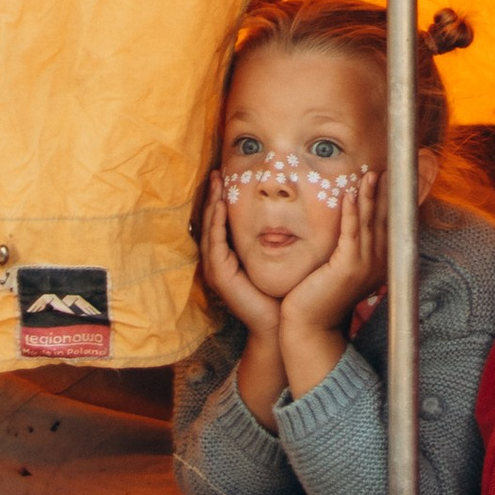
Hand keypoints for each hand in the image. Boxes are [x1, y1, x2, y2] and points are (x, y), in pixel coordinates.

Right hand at [203, 174, 283, 339]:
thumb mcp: (274, 255)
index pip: (220, 222)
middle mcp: (218, 262)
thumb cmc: (280, 289)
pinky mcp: (221, 275)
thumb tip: (284, 209)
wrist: (278, 321)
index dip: (221, 199)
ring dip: (212, 204)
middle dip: (213, 196)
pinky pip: (215, 243)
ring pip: (210, 229)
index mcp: (227, 258)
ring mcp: (216, 270)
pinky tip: (222, 205)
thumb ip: (272, 235)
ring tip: (216, 182)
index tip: (226, 176)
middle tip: (216, 172)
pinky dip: (217, 223)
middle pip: (210, 222)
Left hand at [277, 167, 381, 400]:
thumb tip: (353, 223)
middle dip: (384, 191)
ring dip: (370, 195)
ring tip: (371, 173)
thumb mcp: (341, 267)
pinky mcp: (347, 267)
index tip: (389, 175)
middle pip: (384, 219)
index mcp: (381, 263)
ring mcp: (365, 266)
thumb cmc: (320, 294)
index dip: (389, 198)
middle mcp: (379, 264)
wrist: (308, 325)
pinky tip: (351, 194)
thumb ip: (351, 247)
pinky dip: (352, 212)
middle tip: (387, 165)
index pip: (388, 223)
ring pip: (370, 222)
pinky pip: (351, 233)